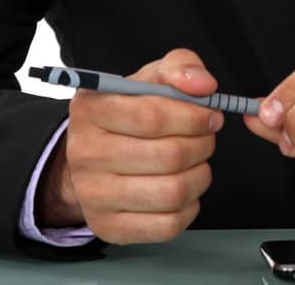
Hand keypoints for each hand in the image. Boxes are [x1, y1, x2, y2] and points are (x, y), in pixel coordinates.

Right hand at [35, 48, 222, 243]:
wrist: (93, 156)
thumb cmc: (127, 114)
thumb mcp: (149, 79)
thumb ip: (180, 67)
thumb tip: (204, 84)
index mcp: (91, 109)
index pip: (152, 115)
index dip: (193, 117)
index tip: (210, 115)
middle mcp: (84, 153)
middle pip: (168, 156)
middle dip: (202, 145)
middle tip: (206, 138)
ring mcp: (93, 195)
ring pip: (173, 192)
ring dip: (200, 175)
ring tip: (197, 162)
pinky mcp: (108, 226)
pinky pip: (168, 224)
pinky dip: (188, 206)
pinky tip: (182, 187)